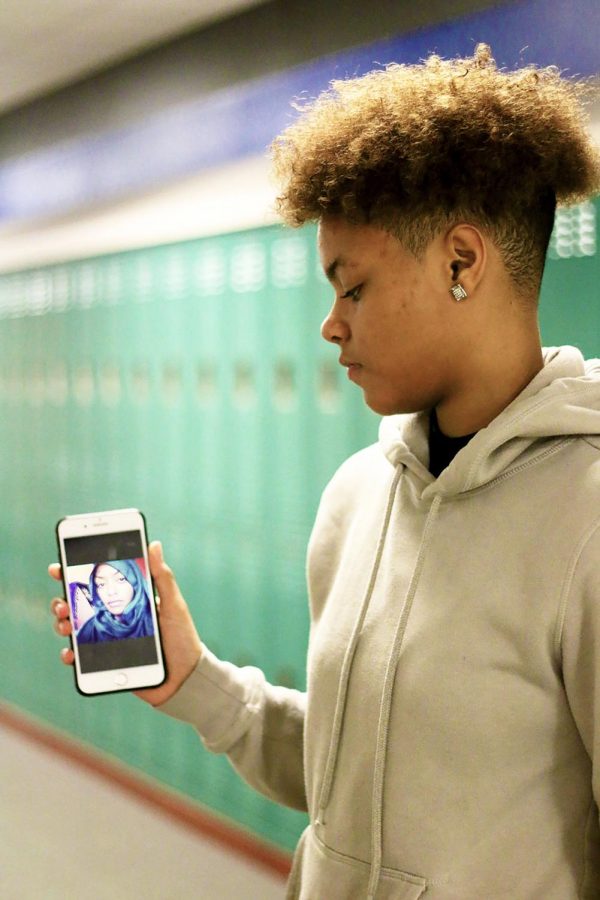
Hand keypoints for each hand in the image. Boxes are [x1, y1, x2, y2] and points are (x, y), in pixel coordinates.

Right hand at [49, 541, 202, 706]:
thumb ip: (162, 576)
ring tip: (66, 625)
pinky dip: (70, 654)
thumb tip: (153, 544)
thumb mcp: (172, 604)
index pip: (97, 583)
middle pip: (79, 604)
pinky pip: (81, 658)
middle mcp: (113, 617)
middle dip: (63, 600)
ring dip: (63, 624)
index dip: (74, 574)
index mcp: (126, 600)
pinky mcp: (106, 662)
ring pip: (75, 628)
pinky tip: (70, 653)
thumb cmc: (181, 636)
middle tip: (63, 603)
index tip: (59, 568)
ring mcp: (107, 639)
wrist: (185, 677)